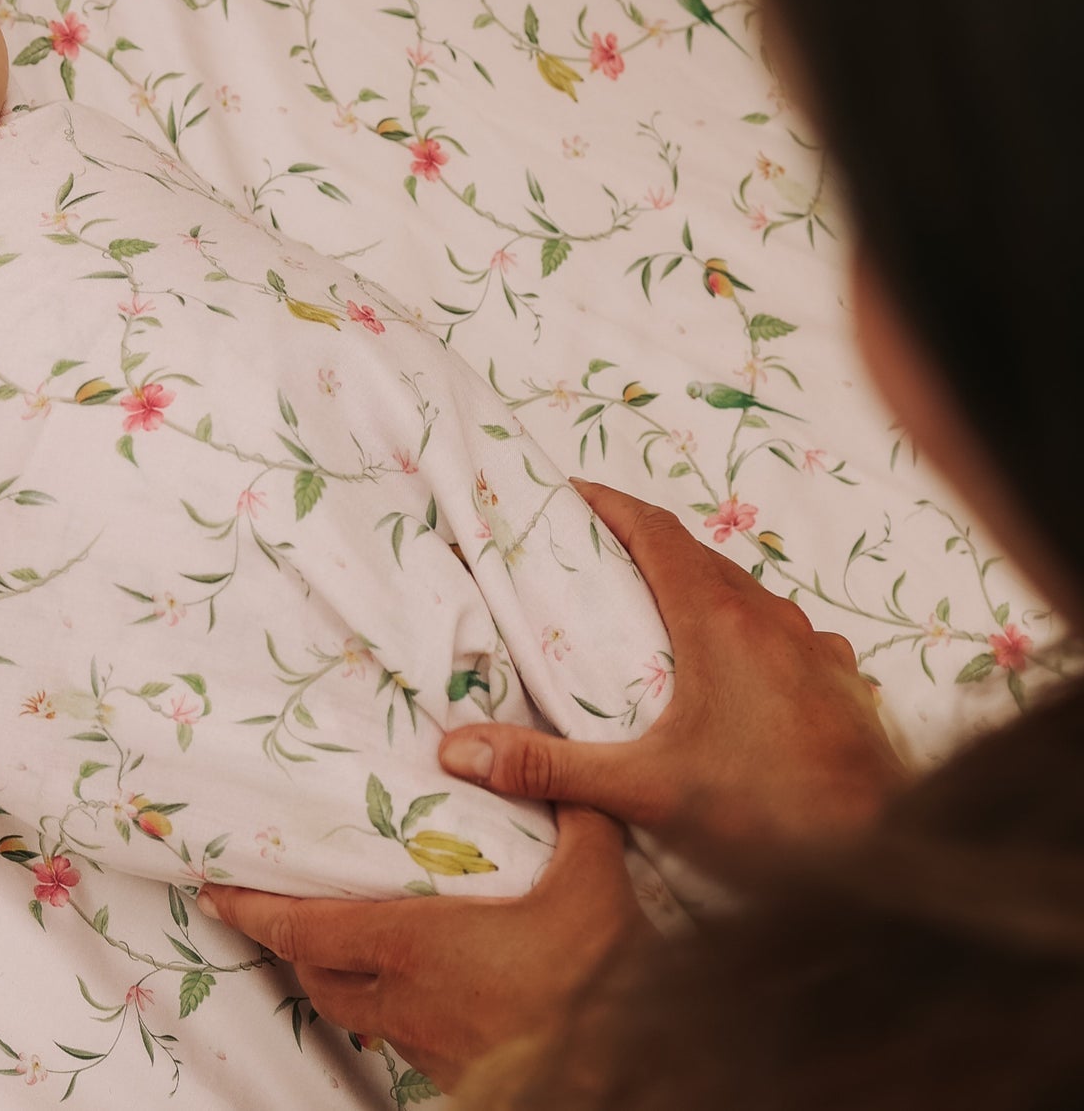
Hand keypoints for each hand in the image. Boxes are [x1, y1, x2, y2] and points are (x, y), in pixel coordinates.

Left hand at [199, 806, 638, 1090]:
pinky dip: (388, 1006)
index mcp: (416, 948)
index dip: (251, 911)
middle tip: (272, 904)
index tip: (212, 892)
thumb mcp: (593, 869)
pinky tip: (417, 982)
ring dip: (338, 978)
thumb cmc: (605, 977)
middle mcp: (407, 1004)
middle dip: (287, 941)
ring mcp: (431, 1049)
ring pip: (356, 1013)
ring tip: (340, 937)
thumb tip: (501, 742)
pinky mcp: (461, 1076)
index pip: (305, 931)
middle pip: (315, 976)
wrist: (640, 1073)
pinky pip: (401, 1038)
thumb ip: (554, 798)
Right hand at [441, 479, 907, 862]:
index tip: (568, 492)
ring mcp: (812, 647)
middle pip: (696, 555)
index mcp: (716, 619)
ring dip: (697, 584)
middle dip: (642, 543)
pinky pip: (784, 631)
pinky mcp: (840, 682)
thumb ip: (549, 766)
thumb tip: (457, 751)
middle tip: (593, 552)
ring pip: (745, 591)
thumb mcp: (646, 790)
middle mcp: (768, 617)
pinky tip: (735, 669)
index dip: (608, 503)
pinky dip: (746, 627)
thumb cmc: (768, 815)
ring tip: (655, 608)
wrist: (888, 854)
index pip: (654, 530)